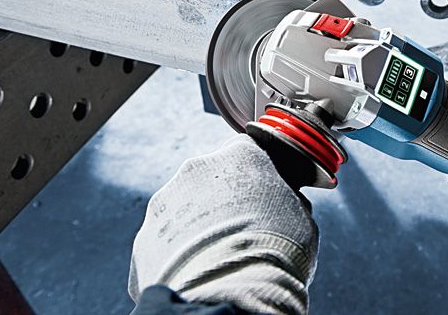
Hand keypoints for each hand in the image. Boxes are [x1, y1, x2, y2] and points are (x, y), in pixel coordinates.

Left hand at [129, 134, 317, 313]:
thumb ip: (289, 200)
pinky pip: (167, 242)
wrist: (232, 295)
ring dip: (200, 228)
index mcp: (240, 154)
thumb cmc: (274, 252)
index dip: (259, 177)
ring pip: (186, 210)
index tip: (265, 197)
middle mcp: (198, 168)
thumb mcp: (303, 217)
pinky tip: (200, 272)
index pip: (250, 153)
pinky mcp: (145, 237)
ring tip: (220, 257)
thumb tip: (287, 205)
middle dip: (225, 201)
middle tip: (244, 231)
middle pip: (213, 179)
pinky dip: (180, 255)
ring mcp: (166, 202)